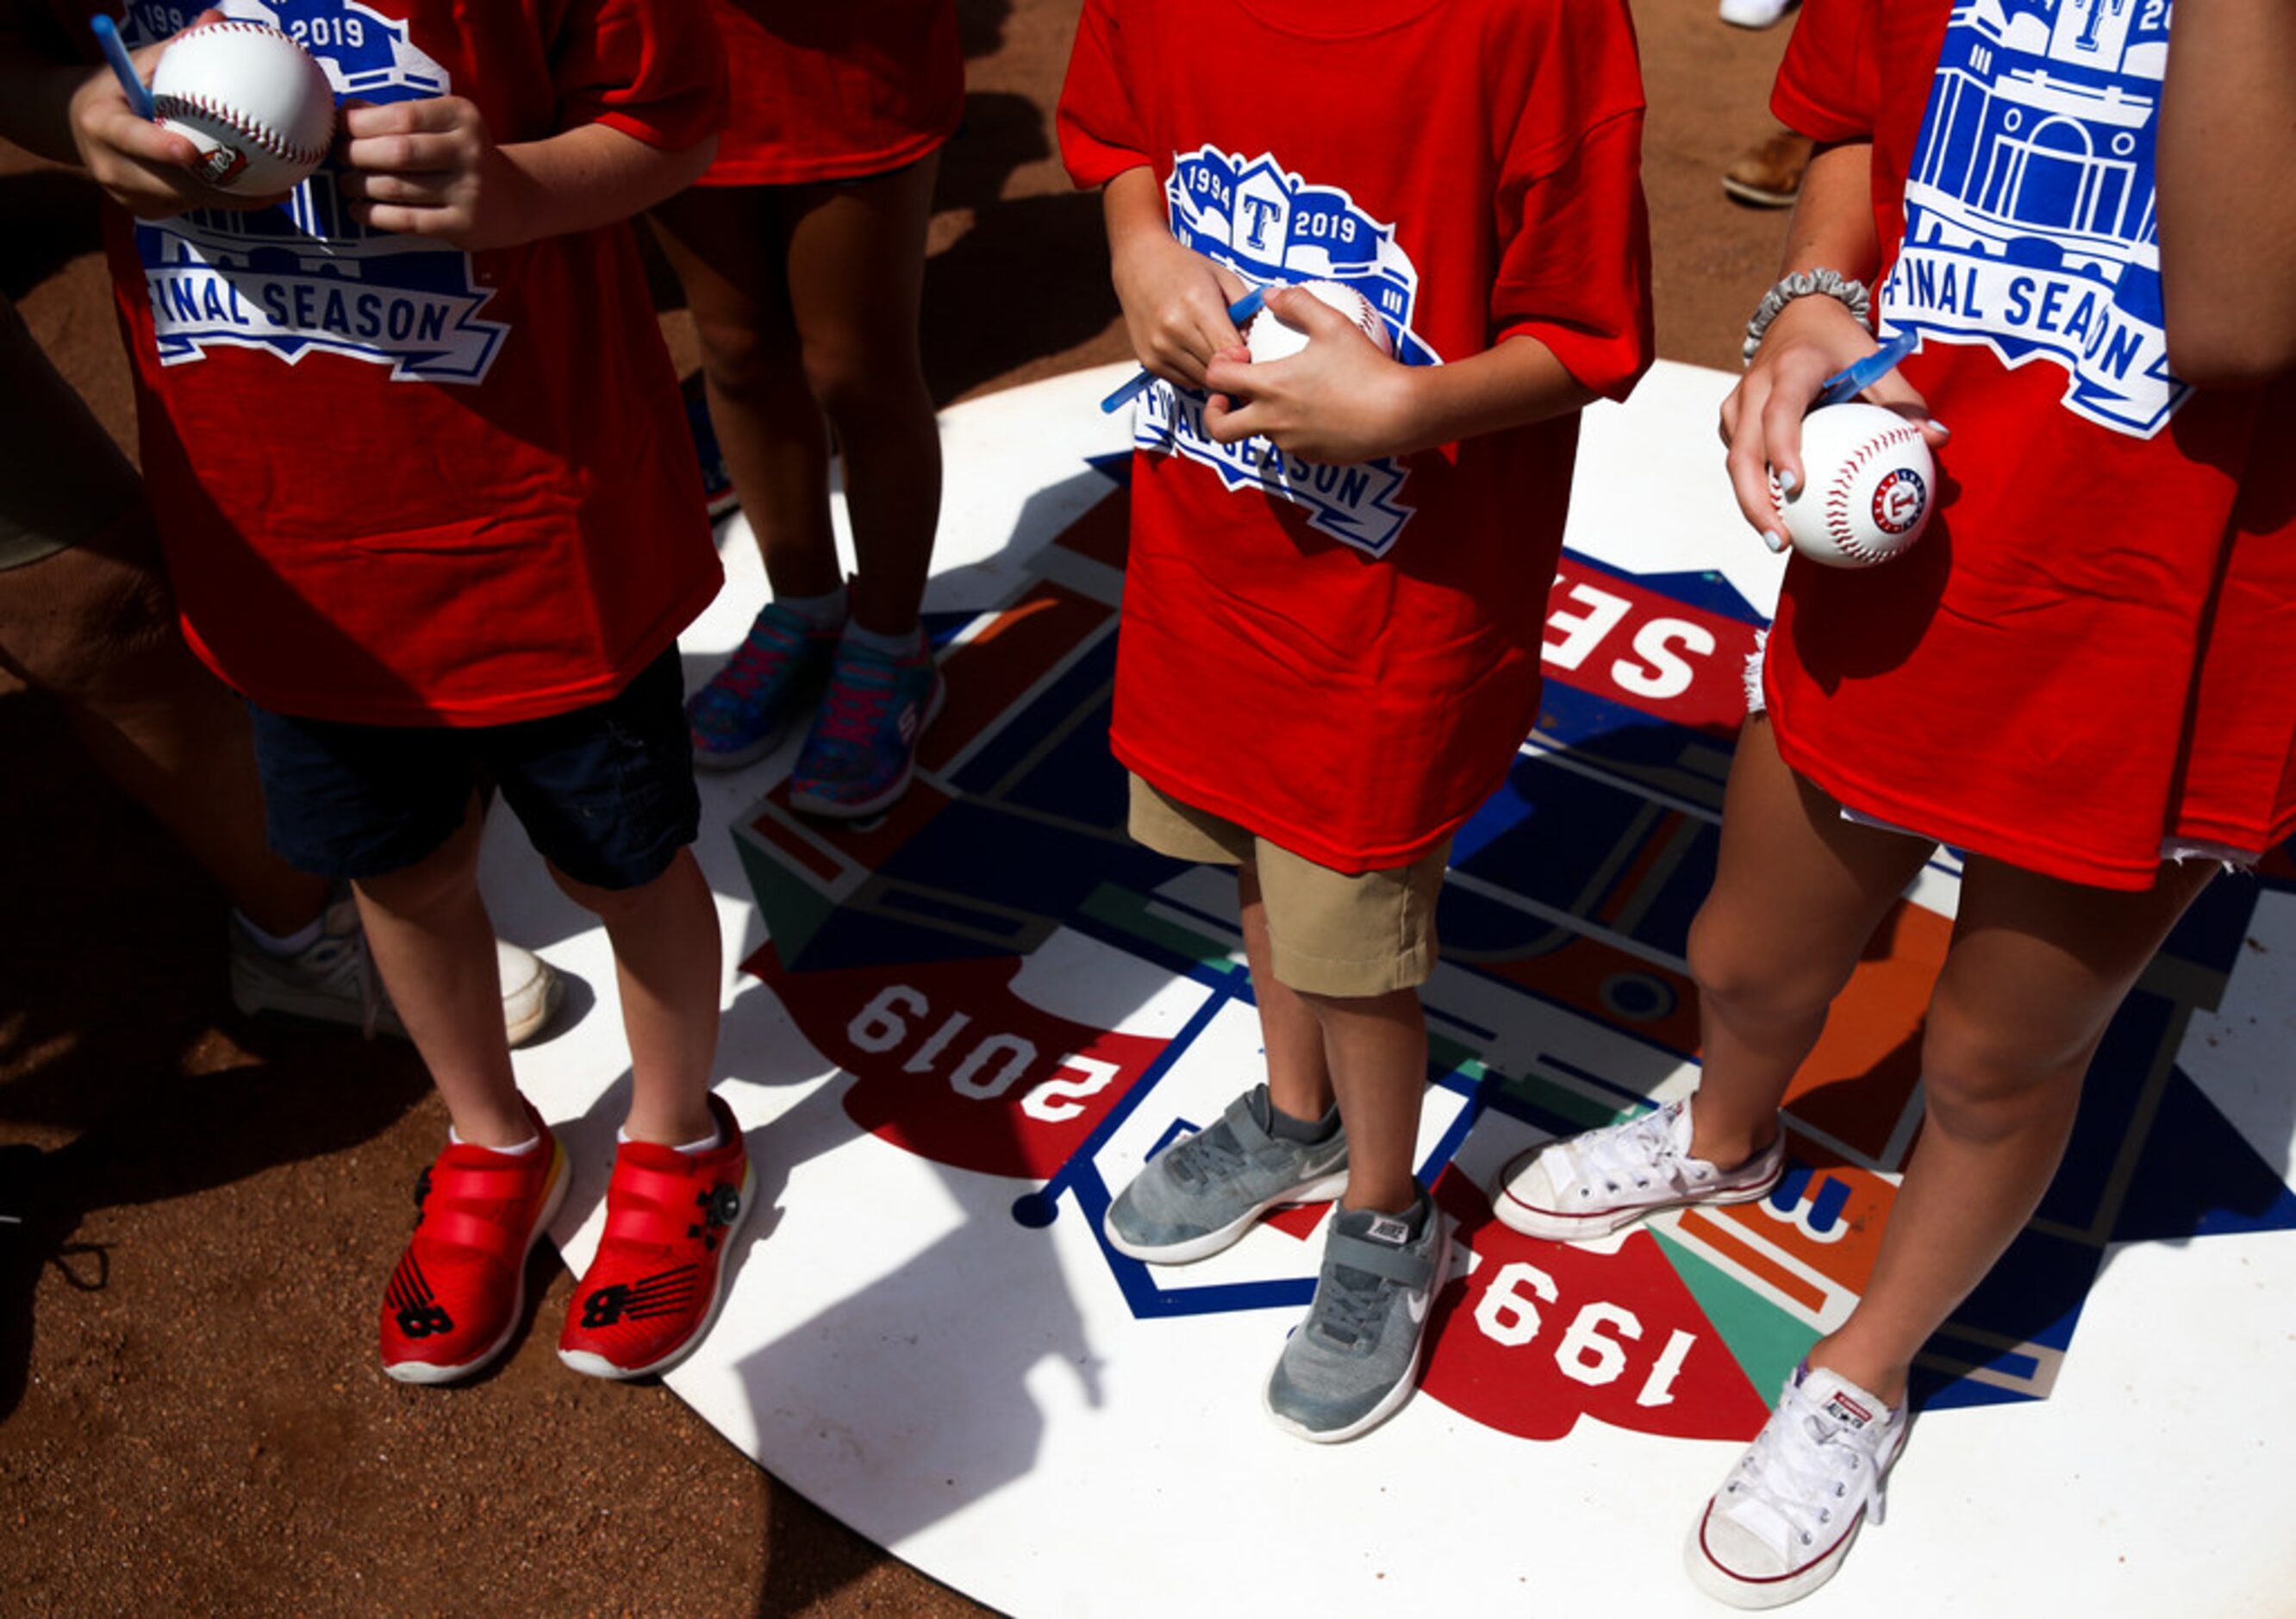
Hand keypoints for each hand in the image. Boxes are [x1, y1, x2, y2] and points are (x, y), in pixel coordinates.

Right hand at [66, 9, 270, 217]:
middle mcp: (108, 165)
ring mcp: (125, 195)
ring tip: (275, 190)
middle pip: (169, 183)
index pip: (131, 138)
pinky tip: (256, 194)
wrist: (83, 127)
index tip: (189, 150)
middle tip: (267, 182)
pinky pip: (188, 207)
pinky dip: (218, 199)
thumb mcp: (140, 63)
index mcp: (102, 124)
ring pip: (186, 200)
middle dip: (217, 185)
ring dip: (227, 196)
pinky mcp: (142, 211)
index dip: (158, 147)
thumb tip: (218, 19)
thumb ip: (177, 49)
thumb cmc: (121, 86)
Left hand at [337, 96, 533, 249]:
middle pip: (397, 151)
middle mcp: (469, 151)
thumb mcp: (442, 124)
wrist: (515, 198)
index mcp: (462, 116)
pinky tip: (357, 209)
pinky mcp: (464, 225)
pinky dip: (373, 215)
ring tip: (347, 183)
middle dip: (356, 155)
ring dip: (359, 186)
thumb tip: (343, 111)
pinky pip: (406, 221)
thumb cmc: (462, 154)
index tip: (338, 129)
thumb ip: (397, 114)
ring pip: (396, 187)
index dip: (360, 123)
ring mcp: (469, 191)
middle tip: (339, 158)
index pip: (400, 116)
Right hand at [1109, 231, 1250, 390]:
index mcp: (1197, 304)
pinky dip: (1197, 373)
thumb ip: (1245, 310)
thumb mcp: (1222, 277)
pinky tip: (1198, 353)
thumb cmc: (1184, 268)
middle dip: (1234, 366)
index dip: (1247, 357)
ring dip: (1216, 372)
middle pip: (1218, 369)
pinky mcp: (1150, 361)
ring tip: (1218, 352)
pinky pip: (1186, 382)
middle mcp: (1174, 329)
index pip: (1231, 350)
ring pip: (1203, 380)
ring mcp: (1159, 348)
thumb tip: (1255, 344)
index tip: (1253, 353)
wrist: (1139, 263)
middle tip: (1241, 356)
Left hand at [1199, 285, 1414, 463]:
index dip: (1217, 366)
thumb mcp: (1333, 324)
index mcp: (1270, 386)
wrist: (1400, 413)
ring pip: (1259, 434)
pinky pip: (1290, 444)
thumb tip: (1271, 294)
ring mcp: (1291, 444)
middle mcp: (1273, 421)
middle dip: (1214, 412)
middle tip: (1228, 397)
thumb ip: (1297, 303)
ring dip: (1261, 416)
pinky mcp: (1312, 457)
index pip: (1216, 379)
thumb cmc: (1366, 367)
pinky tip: (1317, 409)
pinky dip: (1292, 429)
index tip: (1238, 358)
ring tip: (1286, 394)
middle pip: (1219, 429)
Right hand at [1721, 295, 1946, 550]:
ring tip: (1778, 541)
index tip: (1796, 487)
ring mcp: (1737, 403)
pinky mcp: (1731, 417)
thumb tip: (1938, 441)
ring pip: (1735, 461)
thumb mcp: (1878, 361)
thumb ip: (1906, 402)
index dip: (1782, 450)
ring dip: (1751, 503)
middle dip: (1754, 500)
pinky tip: (1778, 517)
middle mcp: (1755, 385)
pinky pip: (1739, 459)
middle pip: (1742, 452)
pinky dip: (1755, 489)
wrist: (1800, 315)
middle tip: (1780, 541)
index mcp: (1791, 369)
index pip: (1779, 413)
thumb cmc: (1845, 345)